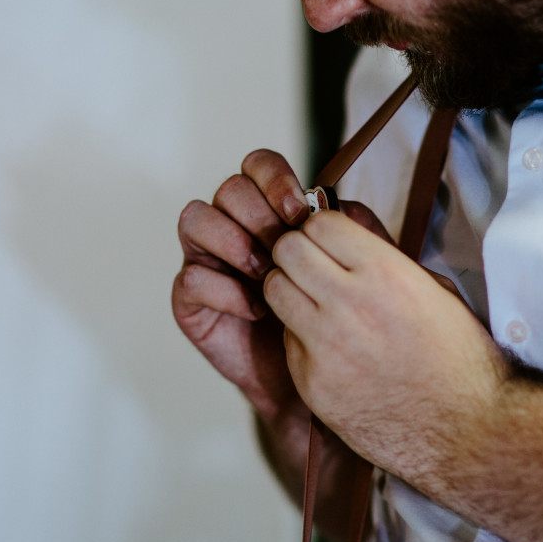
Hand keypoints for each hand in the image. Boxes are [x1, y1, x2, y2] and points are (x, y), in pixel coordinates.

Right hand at [172, 149, 395, 422]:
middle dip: (258, 214)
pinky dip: (224, 290)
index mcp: (268, 209)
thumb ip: (350, 231)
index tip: (299, 209)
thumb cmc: (329, 315)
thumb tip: (339, 204)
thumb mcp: (352, 267)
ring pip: (196, 220)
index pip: (257, 166)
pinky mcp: (190, 299)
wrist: (312, 376)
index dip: (274, 178)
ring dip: (233, 242)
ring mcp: (208, 260)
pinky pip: (191, 277)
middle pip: (228, 189)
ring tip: (266, 273)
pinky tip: (256, 309)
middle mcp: (233, 227)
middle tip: (284, 246)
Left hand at [263, 210, 507, 481]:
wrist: (467, 431)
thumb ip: (384, 252)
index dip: (321, 228)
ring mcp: (326, 346)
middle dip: (297, 252)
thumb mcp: (434, 288)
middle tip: (313, 268)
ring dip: (290, 289)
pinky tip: (330, 348)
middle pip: (286, 250)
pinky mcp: (311, 382)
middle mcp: (350, 304)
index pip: (319, 223)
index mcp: (387, 273)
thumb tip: (347, 217)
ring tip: (315, 304)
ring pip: (274, 289)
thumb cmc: (459, 358)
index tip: (330, 242)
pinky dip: (300, 336)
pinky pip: (286, 340)